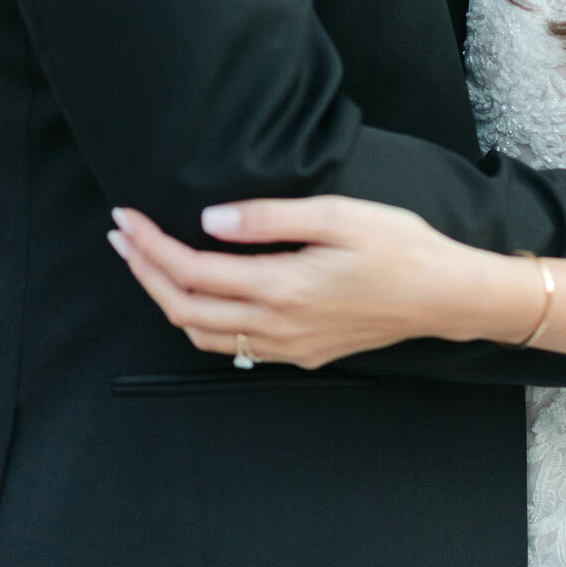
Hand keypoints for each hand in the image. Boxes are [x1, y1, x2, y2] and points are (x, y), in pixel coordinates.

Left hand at [108, 196, 540, 368]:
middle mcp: (276, 326)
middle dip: (143, 271)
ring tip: (147, 260)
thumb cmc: (399, 246)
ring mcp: (287, 346)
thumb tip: (209, 219)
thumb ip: (270, 217)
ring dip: (166, 297)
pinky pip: (233, 344)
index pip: (191, 271)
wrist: (444, 296)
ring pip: (203, 333)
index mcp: (281, 287)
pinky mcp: (301, 352)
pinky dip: (200, 319)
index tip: (125, 216)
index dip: (150, 245)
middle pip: (184, 307)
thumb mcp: (338, 214)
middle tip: (120, 234)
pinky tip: (199, 293)